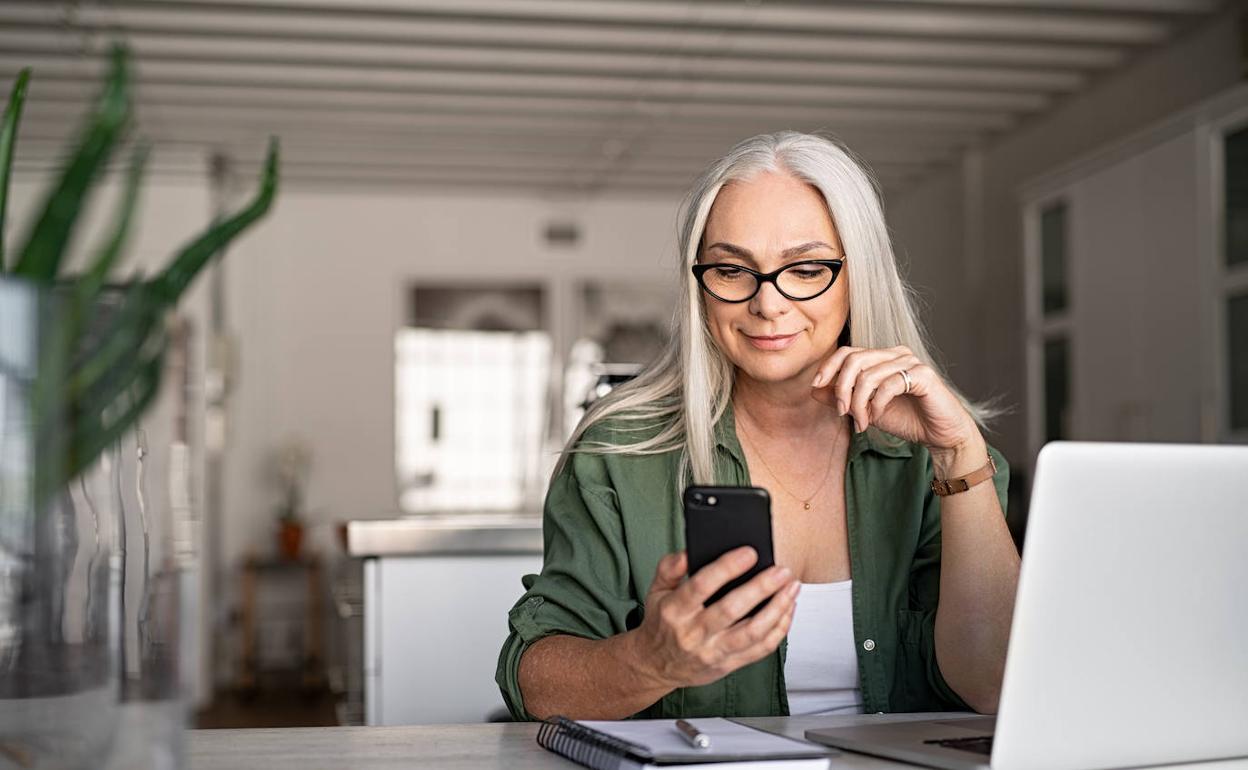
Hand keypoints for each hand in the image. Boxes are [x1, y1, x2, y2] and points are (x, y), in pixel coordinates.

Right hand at [631, 548, 799, 690]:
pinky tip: (787, 610)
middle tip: (781, 570)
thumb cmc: (662, 624)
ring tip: (791, 588)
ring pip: (752, 632)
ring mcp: (713, 651)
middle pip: (732, 609)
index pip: (701, 586)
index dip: (727, 568)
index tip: (749, 553)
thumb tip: (688, 552)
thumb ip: (669, 568)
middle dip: (761, 588)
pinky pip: (760, 649)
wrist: (656, 665)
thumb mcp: (655, 590)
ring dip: (777, 609)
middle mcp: (694, 633)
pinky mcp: (728, 665)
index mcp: (675, 610)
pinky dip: (779, 629)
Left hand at [809, 345, 981, 458]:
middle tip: (842, 412)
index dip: (828, 367)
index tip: (816, 386)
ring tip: (862, 422)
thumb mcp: (866, 409)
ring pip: (869, 375)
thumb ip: (842, 398)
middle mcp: (896, 354)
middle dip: (841, 388)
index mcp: (882, 357)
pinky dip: (877, 404)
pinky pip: (889, 385)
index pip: (847, 351)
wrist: (939, 435)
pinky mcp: (923, 375)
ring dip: (859, 403)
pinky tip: (877, 417)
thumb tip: (814, 388)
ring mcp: (911, 362)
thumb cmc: (906, 419)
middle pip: (854, 359)